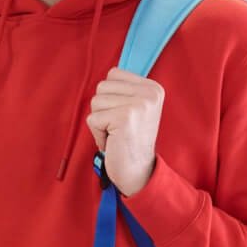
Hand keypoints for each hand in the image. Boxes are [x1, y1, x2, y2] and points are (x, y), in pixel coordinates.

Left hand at [87, 68, 163, 196]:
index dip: (111, 97)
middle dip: (103, 109)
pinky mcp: (124, 118)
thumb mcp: (136, 108)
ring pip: (96, 101)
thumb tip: (109, 75)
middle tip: (118, 127)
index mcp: (153, 88)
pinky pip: (93, 119)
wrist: (138, 171)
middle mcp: (149, 93)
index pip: (114, 74)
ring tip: (116, 134)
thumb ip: (125, 89)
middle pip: (102, 86)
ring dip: (100, 121)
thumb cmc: (131, 140)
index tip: (124, 116)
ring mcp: (138, 104)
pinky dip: (98, 134)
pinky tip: (113, 142)